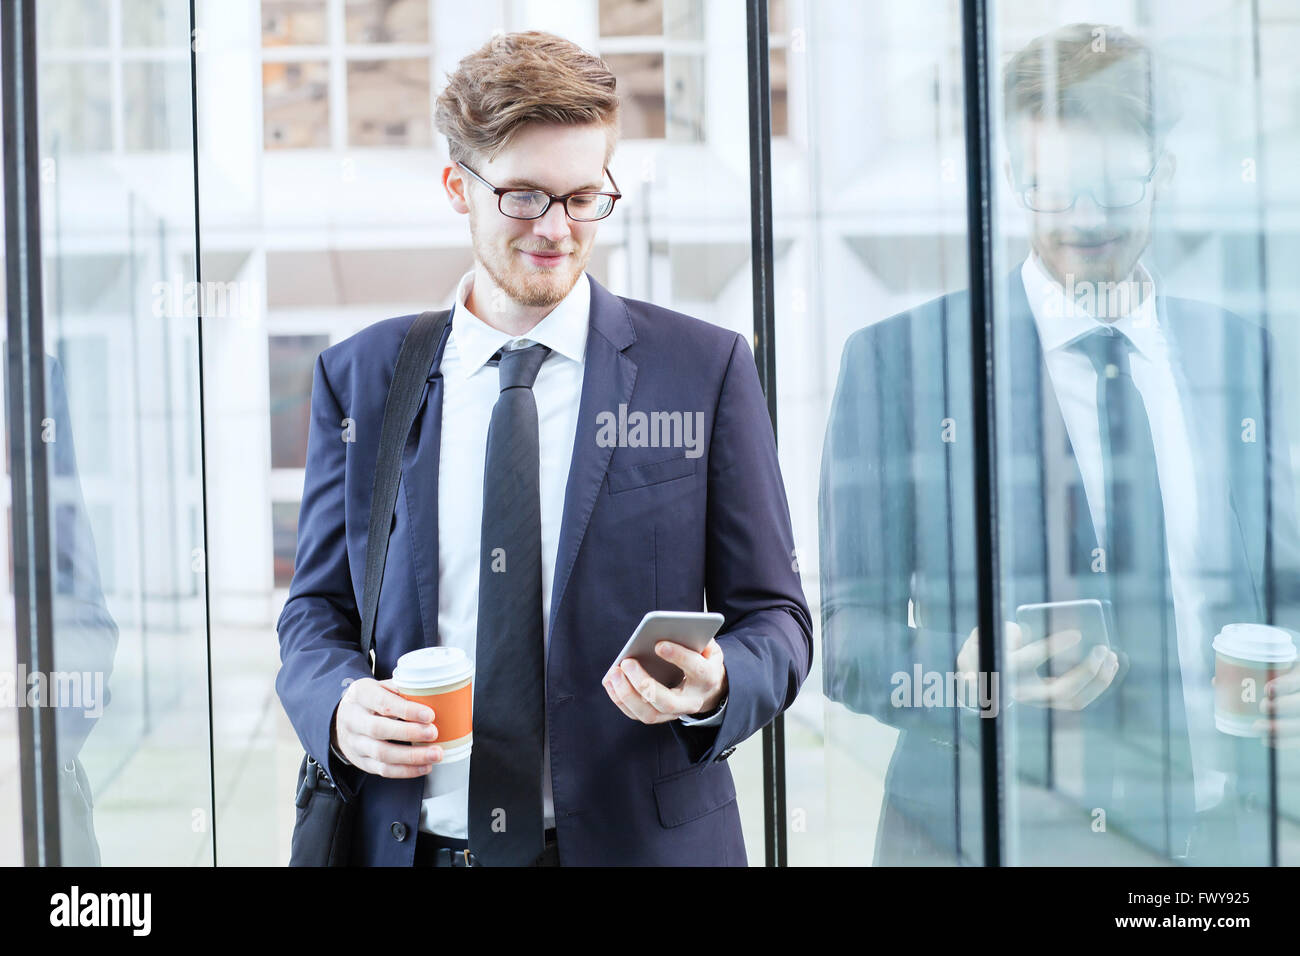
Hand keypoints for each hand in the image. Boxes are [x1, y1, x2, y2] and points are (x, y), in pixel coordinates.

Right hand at [332, 677, 442, 776]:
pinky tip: (424, 766)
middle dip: (410, 733)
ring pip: (382, 753)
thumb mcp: (381, 686)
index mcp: (360, 695)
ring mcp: (355, 743)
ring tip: (435, 754)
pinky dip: (406, 770)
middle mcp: (353, 719)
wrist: (343, 719)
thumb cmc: (371, 700)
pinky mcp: (361, 761)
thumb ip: (401, 689)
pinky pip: (383, 769)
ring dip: (412, 756)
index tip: (429, 715)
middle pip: (379, 729)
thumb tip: (430, 697)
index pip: (382, 703)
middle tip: (433, 733)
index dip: (407, 710)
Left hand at [602, 638, 727, 724]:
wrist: (708, 688)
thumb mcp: (707, 646)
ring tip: (613, 672)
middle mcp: (691, 701)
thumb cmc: (702, 660)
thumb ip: (696, 637)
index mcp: (707, 678)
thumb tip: (672, 628)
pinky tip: (610, 681)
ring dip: (627, 694)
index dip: (678, 656)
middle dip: (644, 683)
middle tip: (627, 662)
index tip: (658, 644)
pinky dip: (619, 699)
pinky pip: (636, 714)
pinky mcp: (658, 716)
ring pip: (649, 714)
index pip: (696, 669)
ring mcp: (674, 713)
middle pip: (666, 701)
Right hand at [956, 622, 1117, 710]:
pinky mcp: (1049, 700)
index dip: (1054, 648)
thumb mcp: (982, 638)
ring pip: (1074, 699)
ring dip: (1097, 681)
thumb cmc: (983, 653)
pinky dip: (1096, 685)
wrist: (975, 682)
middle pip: (1060, 690)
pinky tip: (1107, 668)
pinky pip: (1078, 699)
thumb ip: (1005, 634)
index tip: (1076, 635)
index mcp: (1004, 670)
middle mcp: (1022, 691)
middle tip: (1102, 649)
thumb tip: (1022, 633)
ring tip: (1111, 658)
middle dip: (1087, 671)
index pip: (1030, 660)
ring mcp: (1037, 700)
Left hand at [1253, 667, 1299, 746]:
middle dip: (1284, 705)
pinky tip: (1267, 739)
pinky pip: (1298, 740)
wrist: (1288, 692)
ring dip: (1281, 727)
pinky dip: (1283, 742)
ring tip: (1257, 726)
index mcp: (1298, 673)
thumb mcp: (1265, 670)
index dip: (1286, 684)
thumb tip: (1215, 681)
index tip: (1267, 689)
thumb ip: (1245, 674)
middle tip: (1263, 706)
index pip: (1298, 679)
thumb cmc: (1274, 678)